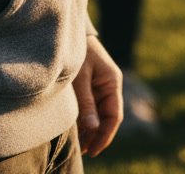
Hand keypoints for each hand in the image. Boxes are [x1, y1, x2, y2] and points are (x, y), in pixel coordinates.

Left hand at [72, 34, 122, 156]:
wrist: (70, 34)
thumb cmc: (78, 52)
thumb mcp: (80, 78)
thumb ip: (86, 102)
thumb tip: (93, 128)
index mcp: (112, 82)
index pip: (114, 116)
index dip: (105, 136)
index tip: (93, 150)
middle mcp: (110, 86)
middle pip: (108, 118)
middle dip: (97, 136)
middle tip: (83, 152)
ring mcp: (101, 87)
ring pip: (100, 115)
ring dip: (91, 130)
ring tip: (79, 146)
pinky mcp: (92, 87)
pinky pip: (92, 108)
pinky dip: (86, 121)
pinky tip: (77, 131)